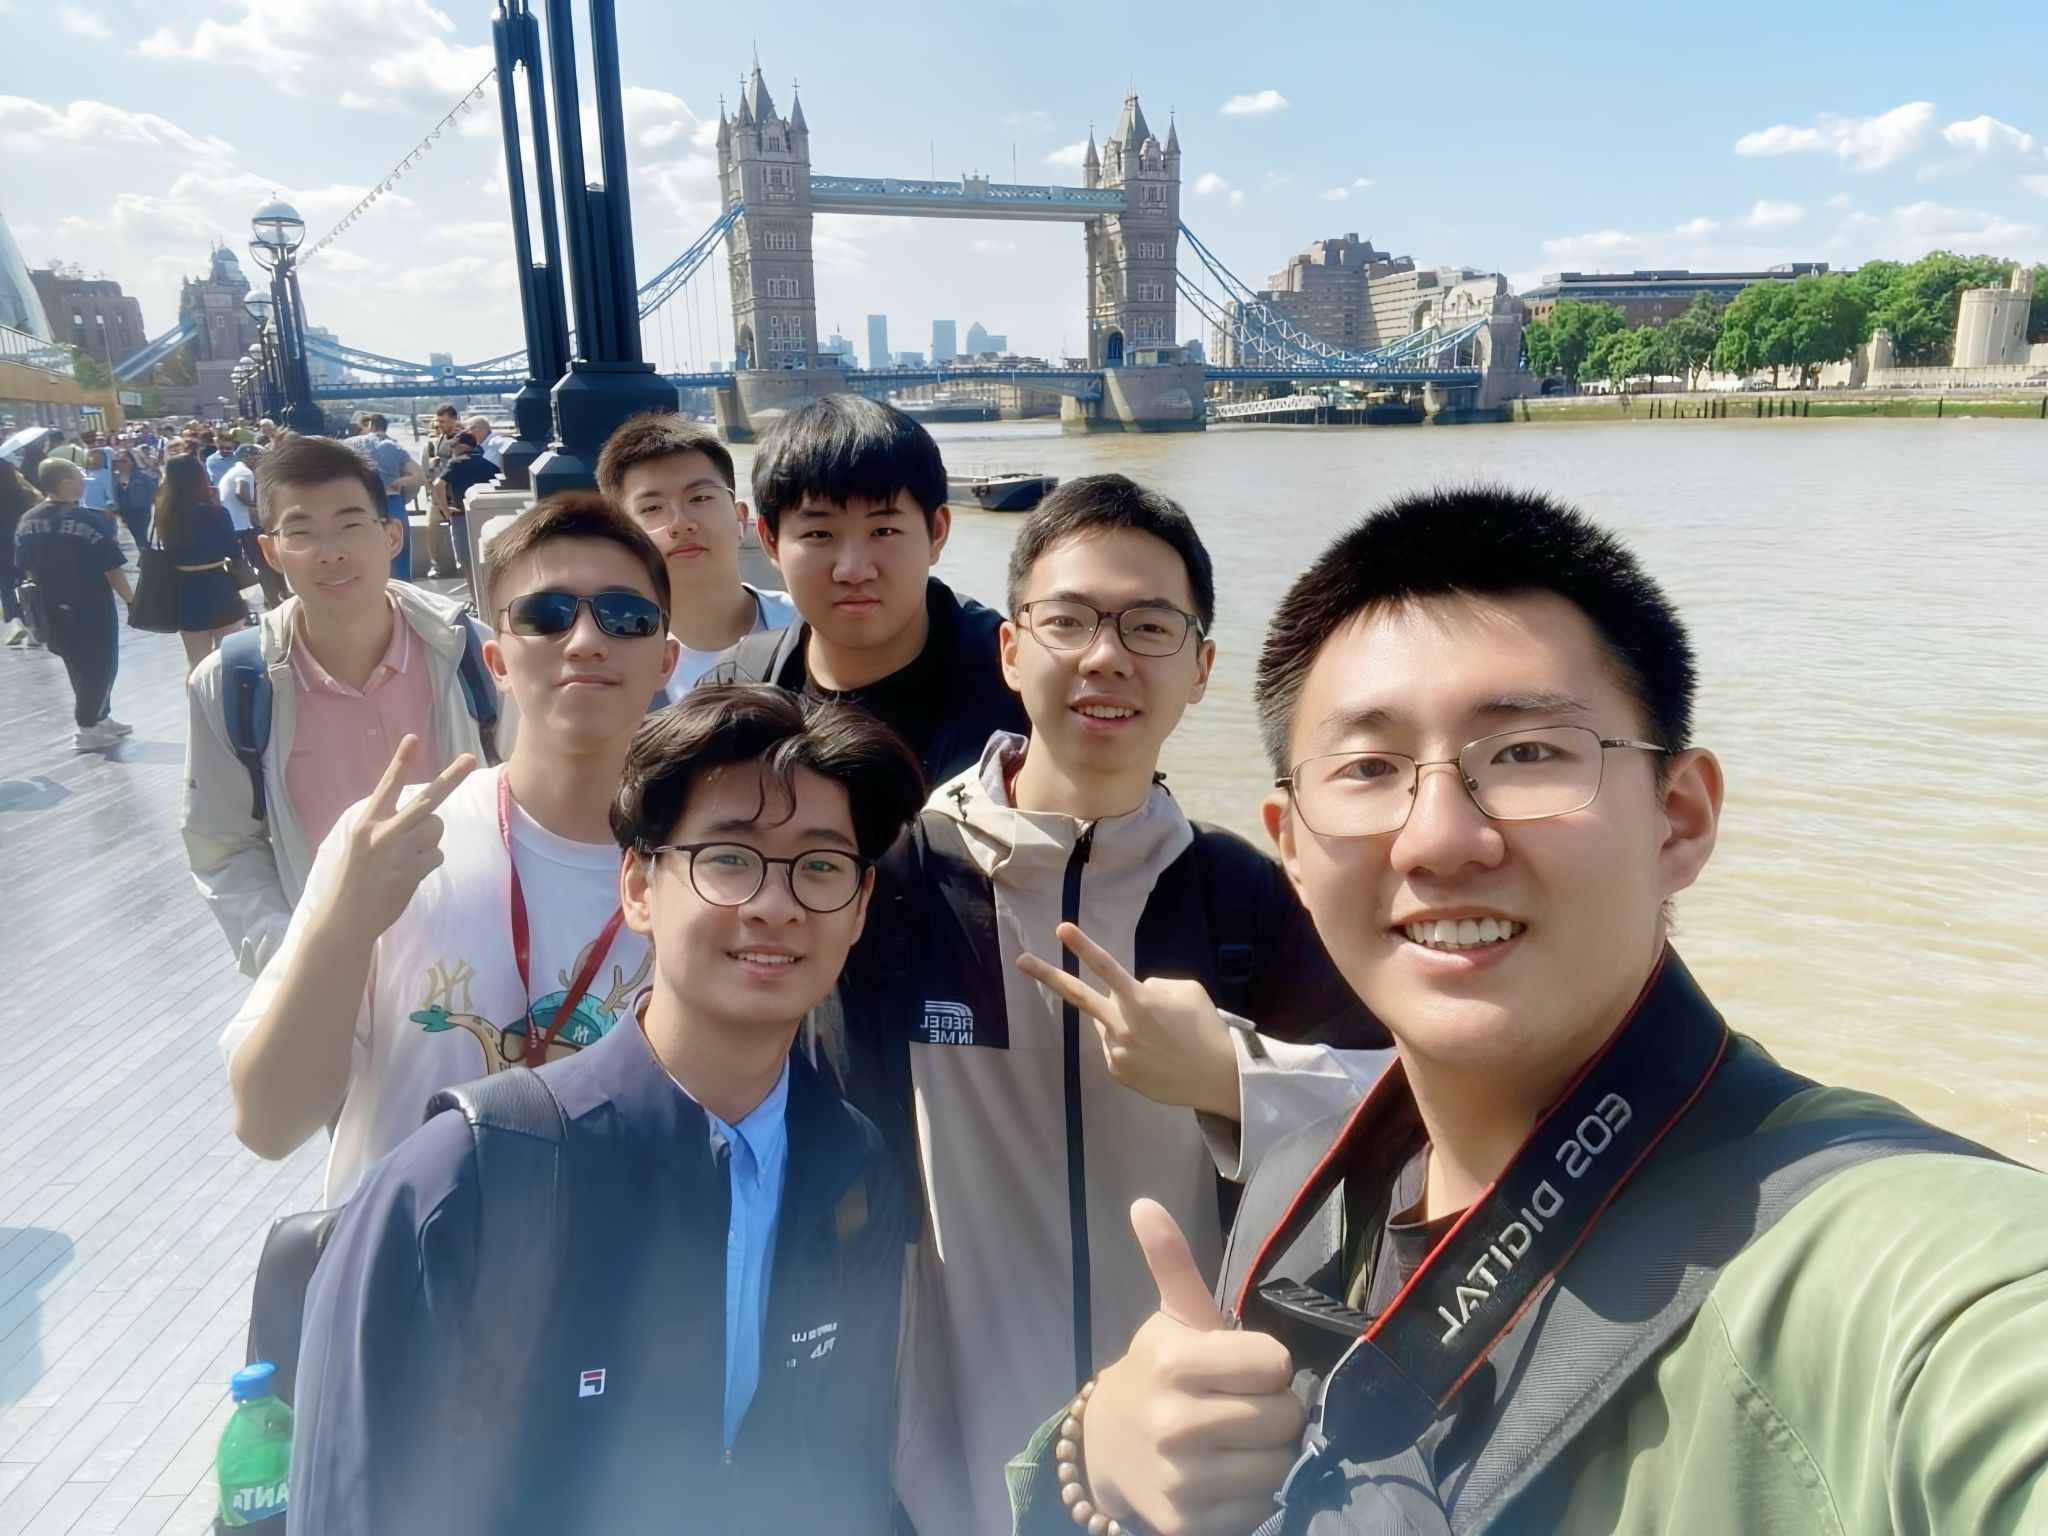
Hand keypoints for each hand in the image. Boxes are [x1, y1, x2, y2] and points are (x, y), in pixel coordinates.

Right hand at [320, 737, 474, 942]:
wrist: (346, 917)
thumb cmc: (355, 879)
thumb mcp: (362, 844)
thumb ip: (388, 827)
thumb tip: (425, 816)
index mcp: (367, 822)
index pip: (388, 785)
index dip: (401, 762)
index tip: (413, 739)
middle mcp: (383, 831)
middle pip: (427, 799)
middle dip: (451, 778)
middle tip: (470, 759)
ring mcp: (398, 850)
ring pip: (436, 828)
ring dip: (430, 841)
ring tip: (408, 858)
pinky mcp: (411, 870)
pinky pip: (437, 855)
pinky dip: (429, 862)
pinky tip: (409, 875)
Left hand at [1018, 923, 1240, 1118]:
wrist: (1218, 1078)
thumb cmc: (1206, 1028)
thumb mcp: (1187, 991)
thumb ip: (1152, 985)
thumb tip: (1131, 991)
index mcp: (1141, 1000)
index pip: (1107, 967)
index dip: (1083, 946)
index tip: (1061, 929)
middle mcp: (1122, 1024)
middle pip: (1079, 996)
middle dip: (1047, 975)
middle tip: (1021, 960)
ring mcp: (1116, 1050)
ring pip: (1106, 1022)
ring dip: (1121, 1019)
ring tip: (1156, 1036)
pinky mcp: (1117, 1071)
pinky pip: (1115, 1046)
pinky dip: (1129, 1043)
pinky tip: (1154, 1054)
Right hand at [1081, 1200, 1303, 1535]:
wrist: (1106, 1447)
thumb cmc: (1156, 1374)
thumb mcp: (1168, 1319)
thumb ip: (1171, 1263)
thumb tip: (1145, 1204)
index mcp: (1174, 1362)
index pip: (1275, 1362)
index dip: (1269, 1364)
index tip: (1246, 1366)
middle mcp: (1175, 1423)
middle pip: (1285, 1417)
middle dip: (1275, 1410)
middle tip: (1247, 1406)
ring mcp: (1182, 1479)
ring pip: (1279, 1465)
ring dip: (1271, 1454)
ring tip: (1242, 1440)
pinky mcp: (1189, 1523)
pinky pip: (1261, 1506)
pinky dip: (1254, 1493)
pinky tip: (1227, 1474)